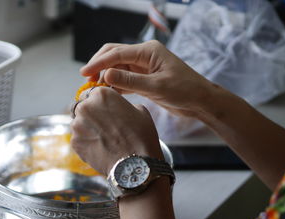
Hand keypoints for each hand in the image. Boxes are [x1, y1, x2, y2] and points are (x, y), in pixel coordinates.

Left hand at [70, 86, 163, 174]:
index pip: (92, 92)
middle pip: (82, 106)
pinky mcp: (74, 142)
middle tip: (104, 126)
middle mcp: (85, 106)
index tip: (104, 109)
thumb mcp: (140, 111)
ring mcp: (77, 125)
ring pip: (78, 123)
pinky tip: (100, 148)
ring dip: (87, 128)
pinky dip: (86, 142)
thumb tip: (117, 108)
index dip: (98, 101)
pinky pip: (78, 139)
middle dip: (90, 114)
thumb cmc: (141, 136)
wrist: (134, 164)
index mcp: (101, 94)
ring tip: (103, 139)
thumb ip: (122, 104)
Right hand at [80, 40, 217, 117]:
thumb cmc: (184, 90)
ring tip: (94, 89)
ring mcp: (143, 67)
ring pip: (118, 68)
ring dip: (106, 76)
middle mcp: (144, 56)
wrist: (200, 101)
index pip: (117, 54)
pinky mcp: (144, 79)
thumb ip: (131, 81)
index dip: (98, 63)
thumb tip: (106, 75)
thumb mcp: (157, 86)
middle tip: (86, 81)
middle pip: (114, 55)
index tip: (84, 74)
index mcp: (148, 51)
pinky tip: (108, 93)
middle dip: (99, 66)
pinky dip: (115, 85)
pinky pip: (124, 79)